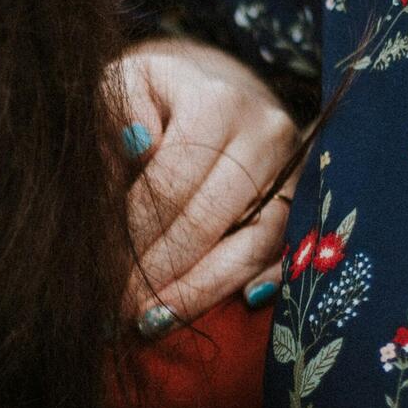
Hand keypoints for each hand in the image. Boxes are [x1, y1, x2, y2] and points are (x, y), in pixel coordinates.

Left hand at [111, 38, 301, 332]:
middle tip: (119, 307)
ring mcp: (293, 170)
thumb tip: (135, 144)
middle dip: (159, 271)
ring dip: (200, 290)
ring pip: (252, 245)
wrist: (210, 89)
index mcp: (218, 102)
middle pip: (208, 220)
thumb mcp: (125, 87)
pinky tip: (223, 309)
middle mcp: (266, 134)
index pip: (170, 184)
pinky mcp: (306, 200)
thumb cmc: (154, 96)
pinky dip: (255, 285)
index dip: (134, 234)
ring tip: (154, 320)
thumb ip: (116, 114)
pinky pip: (284, 254)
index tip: (102, 270)